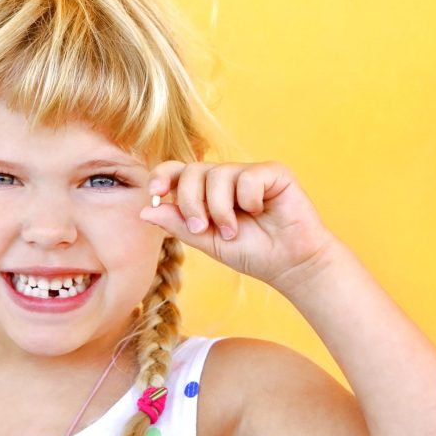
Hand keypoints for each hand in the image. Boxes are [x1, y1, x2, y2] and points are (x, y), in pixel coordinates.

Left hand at [138, 160, 336, 294]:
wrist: (289, 264)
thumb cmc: (252, 252)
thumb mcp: (208, 242)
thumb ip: (179, 225)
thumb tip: (145, 211)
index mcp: (207, 192)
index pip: (178, 171)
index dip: (163, 176)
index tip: (156, 193)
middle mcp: (226, 178)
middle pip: (192, 171)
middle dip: (191, 201)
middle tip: (202, 227)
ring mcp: (249, 173)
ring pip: (217, 174)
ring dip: (220, 209)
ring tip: (234, 230)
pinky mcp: (273, 173)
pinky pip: (247, 177)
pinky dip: (248, 200)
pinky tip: (260, 212)